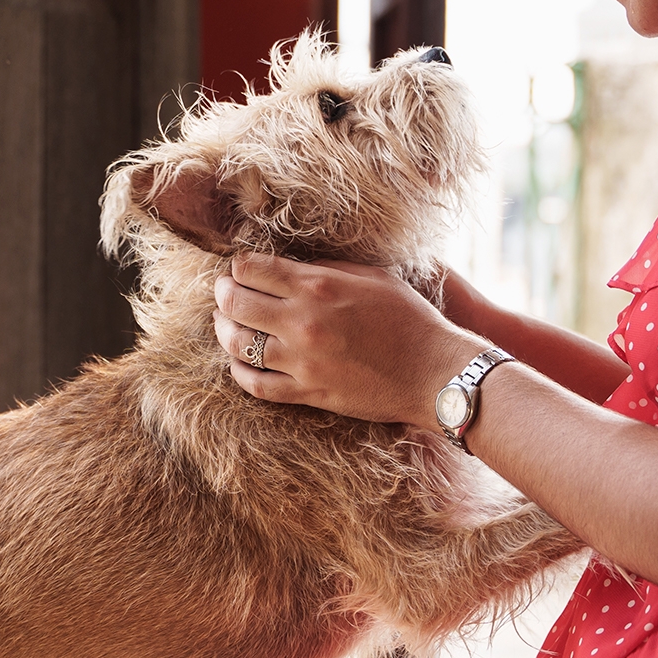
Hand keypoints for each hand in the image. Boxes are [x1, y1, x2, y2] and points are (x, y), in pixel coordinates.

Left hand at [212, 254, 486, 427]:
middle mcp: (303, 322)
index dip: (238, 265)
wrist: (434, 372)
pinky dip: (239, 372)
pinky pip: (256, 385)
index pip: (251, 269)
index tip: (240, 268)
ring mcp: (302, 361)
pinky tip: (240, 362)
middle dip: (223, 293)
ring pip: (237, 344)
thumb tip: (291, 264)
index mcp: (318, 286)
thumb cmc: (410, 318)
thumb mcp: (372, 275)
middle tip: (224, 292)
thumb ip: (327, 266)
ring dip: (224, 330)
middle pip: (234, 303)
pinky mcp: (308, 393)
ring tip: (226, 323)